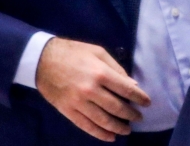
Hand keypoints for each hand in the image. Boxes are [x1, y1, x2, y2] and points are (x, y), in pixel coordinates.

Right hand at [35, 38, 150, 141]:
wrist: (42, 60)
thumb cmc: (74, 52)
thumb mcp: (98, 52)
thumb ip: (116, 68)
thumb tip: (132, 84)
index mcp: (100, 73)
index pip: (126, 89)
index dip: (139, 97)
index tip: (147, 103)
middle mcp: (91, 90)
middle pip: (116, 107)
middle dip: (130, 114)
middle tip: (139, 118)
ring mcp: (78, 103)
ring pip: (102, 120)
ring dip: (117, 127)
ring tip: (127, 130)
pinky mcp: (68, 111)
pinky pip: (86, 126)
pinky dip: (99, 133)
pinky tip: (109, 136)